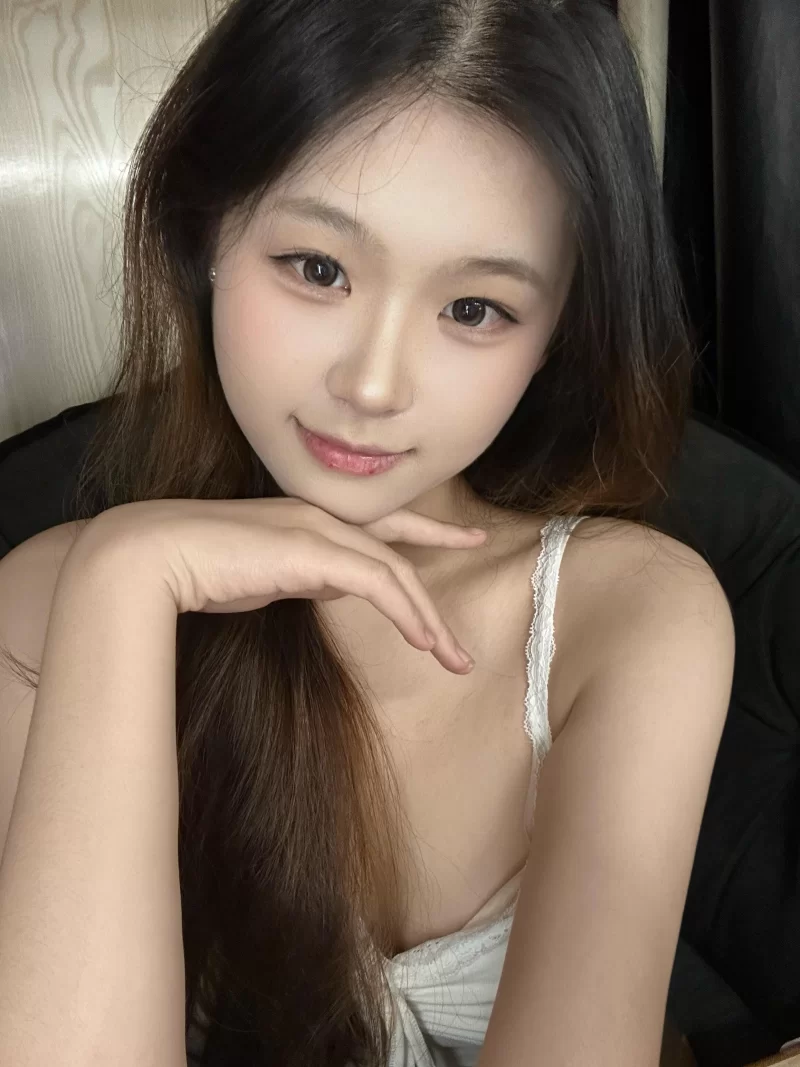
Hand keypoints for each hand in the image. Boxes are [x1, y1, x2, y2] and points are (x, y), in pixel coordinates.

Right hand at [75, 497, 486, 673]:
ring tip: (450, 659)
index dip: (430, 532)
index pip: (384, 525)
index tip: (464, 540)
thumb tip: (336, 585)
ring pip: (395, 572)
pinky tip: (421, 640)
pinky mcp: (313, 550)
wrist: (153, 555)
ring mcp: (319, 529)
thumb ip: (306, 575)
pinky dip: (405, 611)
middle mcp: (322, 517)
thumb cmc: (198, 569)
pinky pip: (377, 582)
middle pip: (399, 555)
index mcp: (311, 519)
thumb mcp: (267, 575)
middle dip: (435, 600)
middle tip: (461, 645)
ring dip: (427, 620)